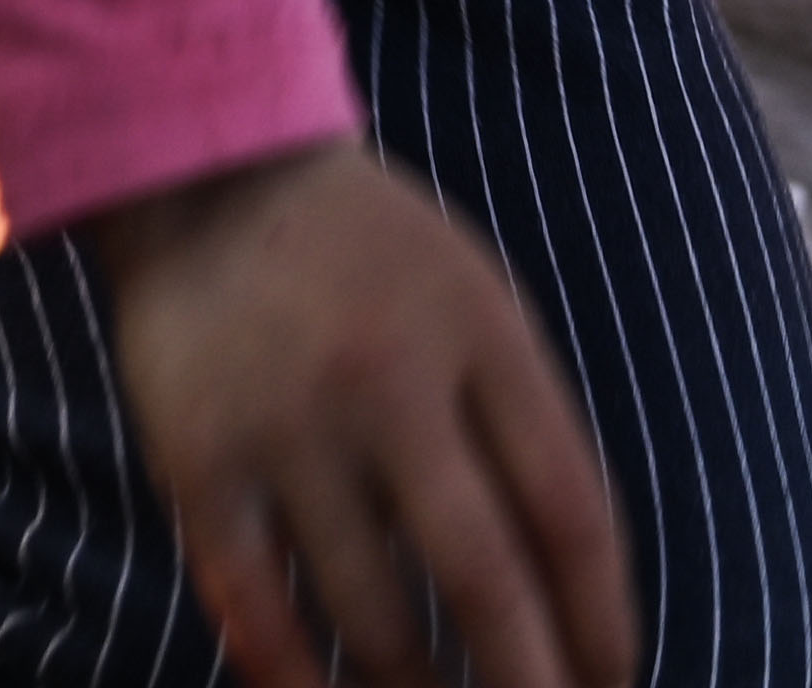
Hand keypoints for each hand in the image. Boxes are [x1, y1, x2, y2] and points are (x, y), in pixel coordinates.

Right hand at [89, 138, 637, 687]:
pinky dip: (299, 680)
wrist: (204, 174)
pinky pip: (257, 609)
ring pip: (374, 614)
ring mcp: (289, 428)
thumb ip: (525, 422)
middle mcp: (391, 383)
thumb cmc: (367, 258)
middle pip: (484, 576)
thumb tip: (571, 587)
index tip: (614, 684)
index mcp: (481, 335)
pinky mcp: (198, 463)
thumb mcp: (475, 302)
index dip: (602, 620)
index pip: (570, 510)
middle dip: (530, 685)